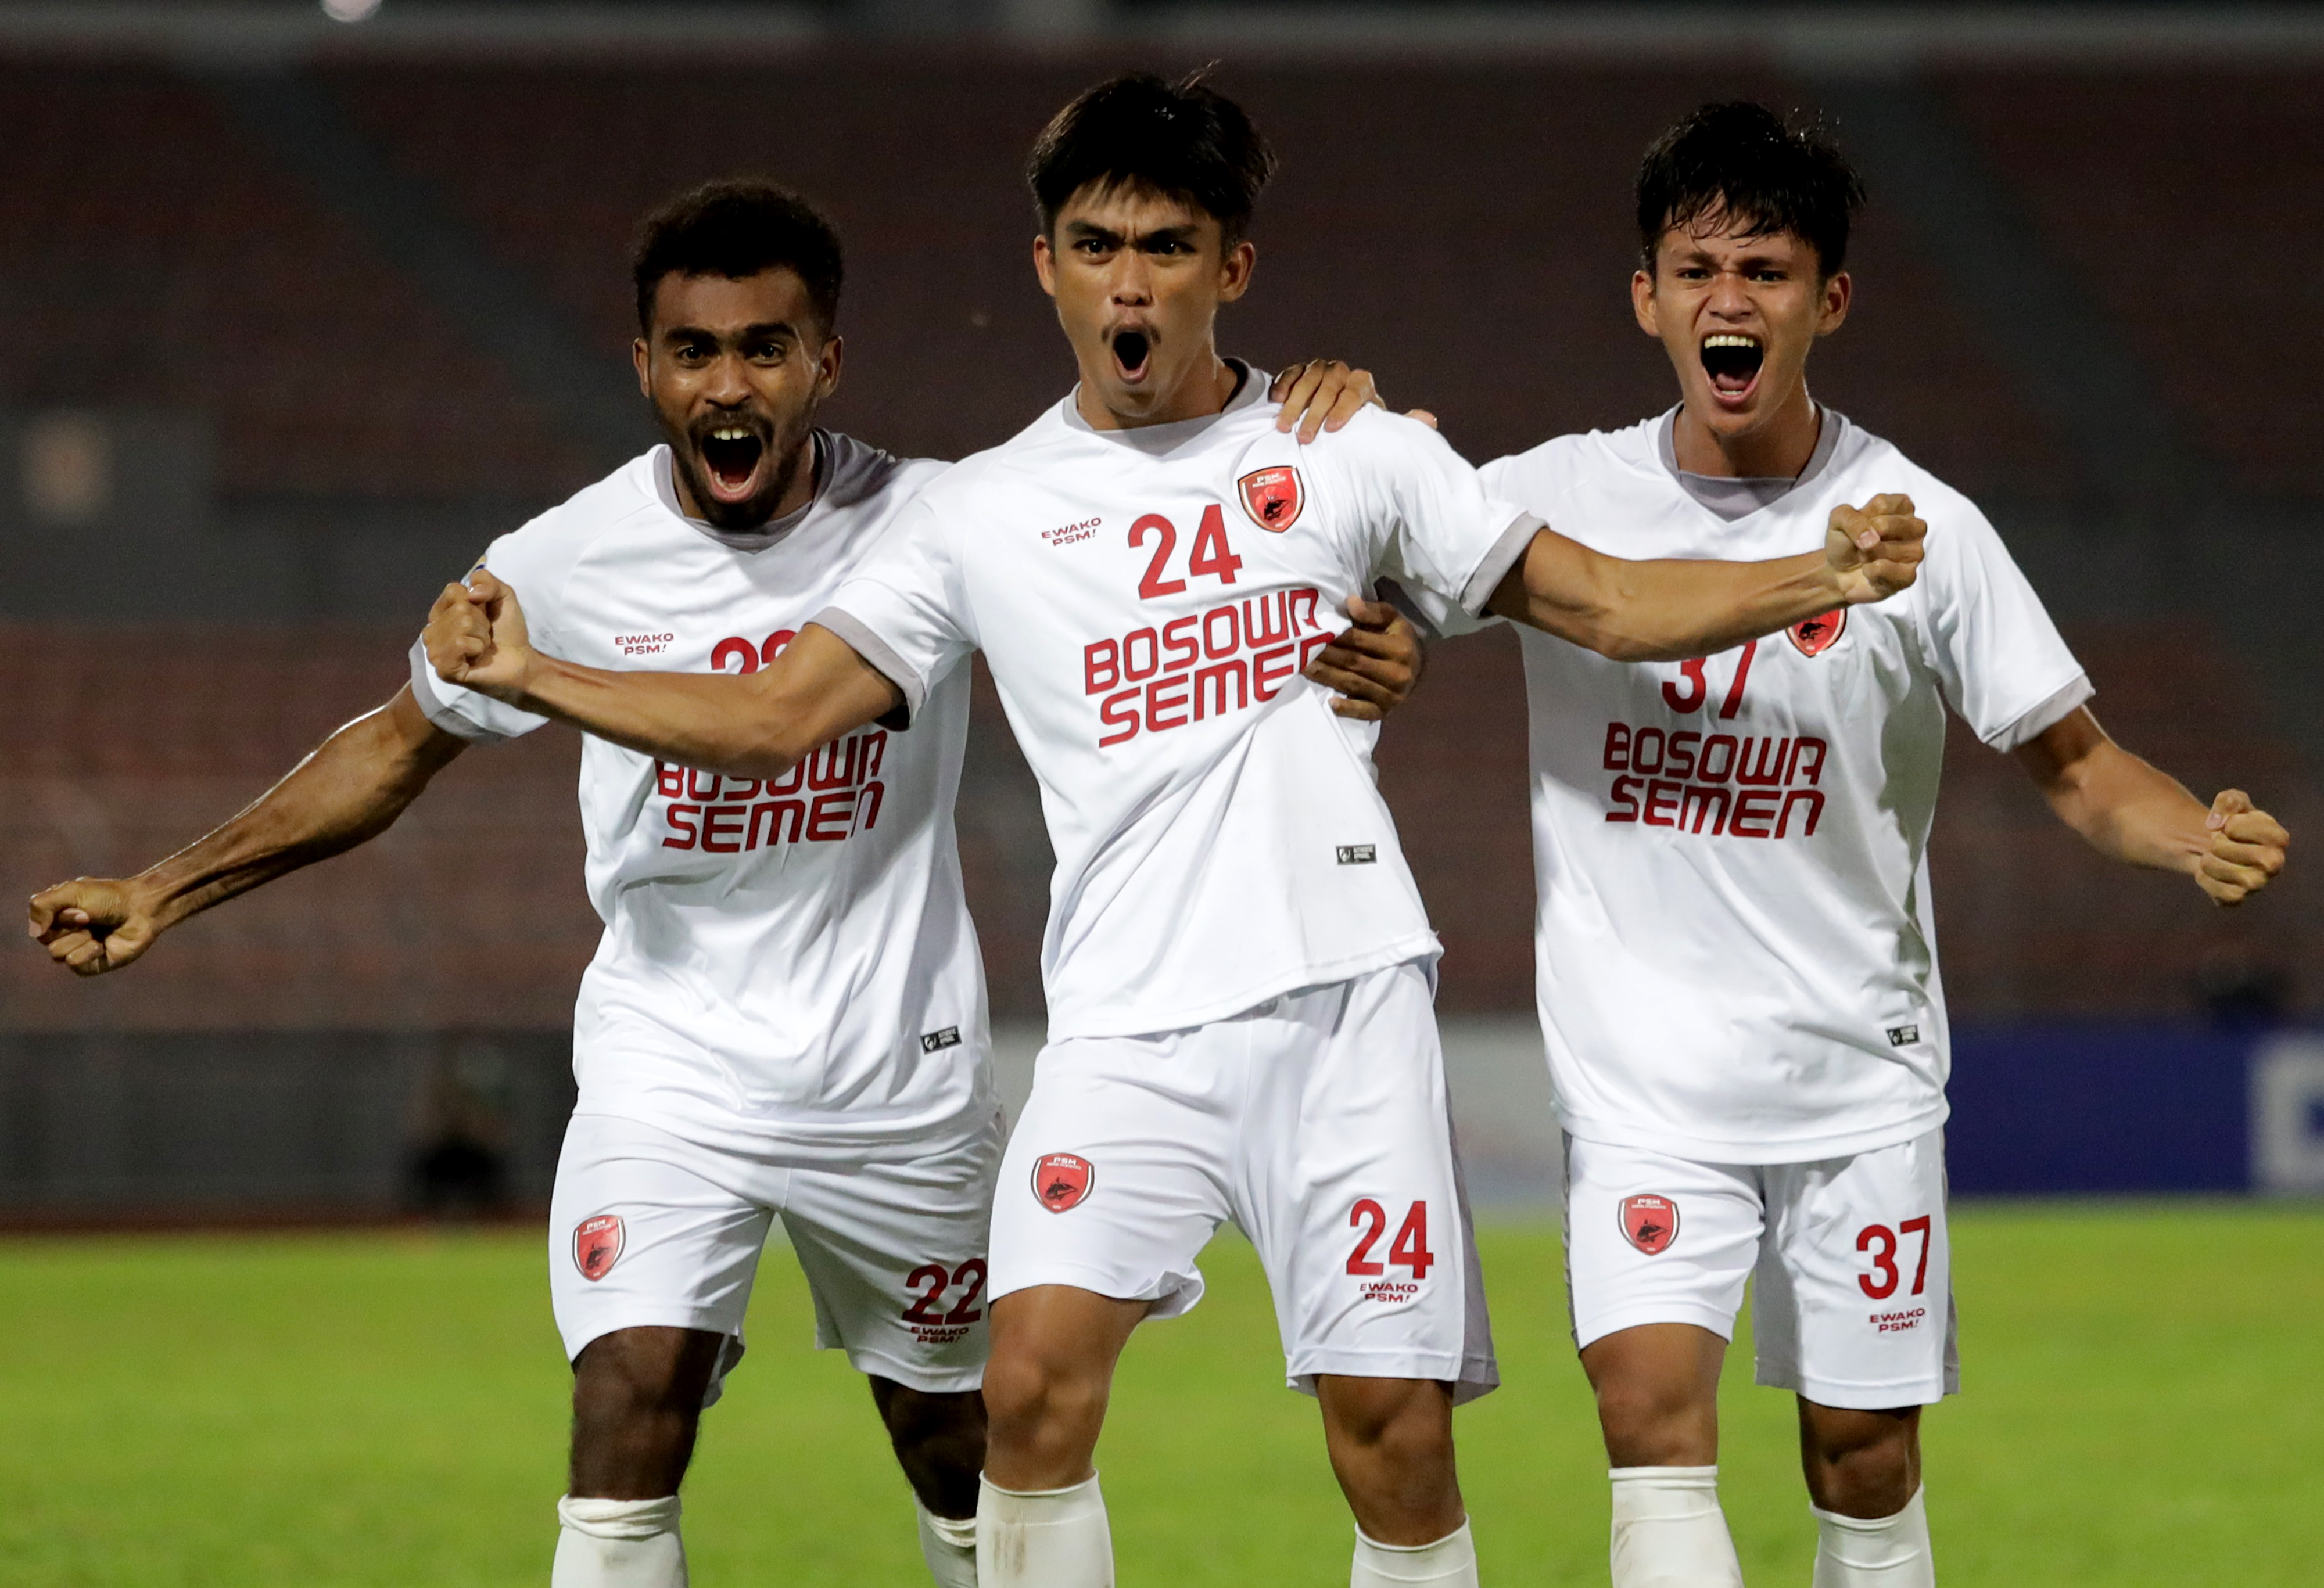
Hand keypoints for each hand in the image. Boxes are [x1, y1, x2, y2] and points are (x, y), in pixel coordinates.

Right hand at [28, 877, 161, 976]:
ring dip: (79, 938)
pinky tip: (102, 945)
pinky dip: (87, 952)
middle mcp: (64, 934)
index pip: (38, 924)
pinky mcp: (90, 965)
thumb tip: (34, 932)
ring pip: (56, 953)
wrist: (142, 909)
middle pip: (45, 940)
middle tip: (90, 917)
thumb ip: (41, 905)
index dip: (58, 916)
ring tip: (97, 932)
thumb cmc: (109, 897)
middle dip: (69, 926)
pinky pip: (73, 964)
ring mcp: (76, 950)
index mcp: (56, 916)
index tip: (81, 906)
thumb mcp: (71, 891)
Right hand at [425, 568, 534, 700]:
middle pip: (459, 609)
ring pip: (460, 626)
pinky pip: (459, 644)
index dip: (476, 601)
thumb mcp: (502, 596)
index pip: (453, 590)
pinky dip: (477, 648)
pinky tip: (476, 658)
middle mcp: (432, 630)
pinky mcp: (444, 669)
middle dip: (481, 622)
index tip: (484, 615)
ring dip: (480, 636)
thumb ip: (487, 581)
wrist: (521, 661)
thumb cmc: (508, 631)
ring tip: (482, 647)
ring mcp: (435, 651)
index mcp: (441, 612)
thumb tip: (470, 592)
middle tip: (485, 635)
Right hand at [1270, 360, 1379, 442]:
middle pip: (1328, 388)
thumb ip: (1364, 431)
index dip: (1343, 410)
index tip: (1331, 428)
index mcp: (1360, 384)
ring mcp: (1319, 369)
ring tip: (1284, 427)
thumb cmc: (1350, 424)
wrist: (1335, 413)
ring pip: (1307, 381)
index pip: (1354, 392)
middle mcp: (1340, 373)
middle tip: (1304, 437)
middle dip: (1314, 415)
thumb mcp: (1362, 427)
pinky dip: (1283, 386)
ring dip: (1295, 406)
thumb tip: (1360, 448)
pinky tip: (1277, 401)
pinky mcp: (1300, 370)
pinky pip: (1290, 373)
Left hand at [1305, 595, 1424, 720]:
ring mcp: (1392, 695)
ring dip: (1327, 677)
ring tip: (1304, 668)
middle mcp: (1397, 673)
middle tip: (1300, 650)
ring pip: (1353, 684)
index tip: (1314, 632)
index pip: (1360, 641)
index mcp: (1399, 648)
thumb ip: (1372, 611)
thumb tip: (1350, 602)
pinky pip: (1365, 711)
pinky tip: (1331, 703)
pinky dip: (1348, 708)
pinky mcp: (1385, 711)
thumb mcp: (1393, 619)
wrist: (1419, 668)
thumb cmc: (1400, 639)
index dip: (1336, 637)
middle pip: (1354, 663)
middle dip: (1326, 656)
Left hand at [1824, 493, 1925, 603]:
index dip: (1861, 518)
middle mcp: (1915, 527)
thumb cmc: (1845, 540)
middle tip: (1860, 544)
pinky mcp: (1909, 575)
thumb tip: (1872, 539)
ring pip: (1890, 551)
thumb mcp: (1838, 520)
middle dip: (1864, 537)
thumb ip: (1851, 519)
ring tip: (1864, 558)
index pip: (1882, 505)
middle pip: (1887, 526)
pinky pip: (1897, 574)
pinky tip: (1868, 571)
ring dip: (1868, 556)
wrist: (1838, 571)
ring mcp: (1915, 551)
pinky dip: (1875, 573)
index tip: (1859, 525)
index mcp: (1902, 506)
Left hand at [2196, 789, 2287, 905]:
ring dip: (2212, 863)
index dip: (2236, 826)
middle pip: (2262, 859)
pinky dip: (2206, 880)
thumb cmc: (2227, 821)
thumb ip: (2228, 801)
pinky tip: (2204, 871)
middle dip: (2224, 846)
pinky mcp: (2237, 897)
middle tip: (2216, 842)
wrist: (2207, 843)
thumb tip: (2215, 824)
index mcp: (2278, 838)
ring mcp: (2258, 883)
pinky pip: (2226, 896)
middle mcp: (2275, 863)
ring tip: (2208, 856)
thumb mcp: (2230, 801)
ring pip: (2242, 879)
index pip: (2261, 832)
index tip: (2229, 826)